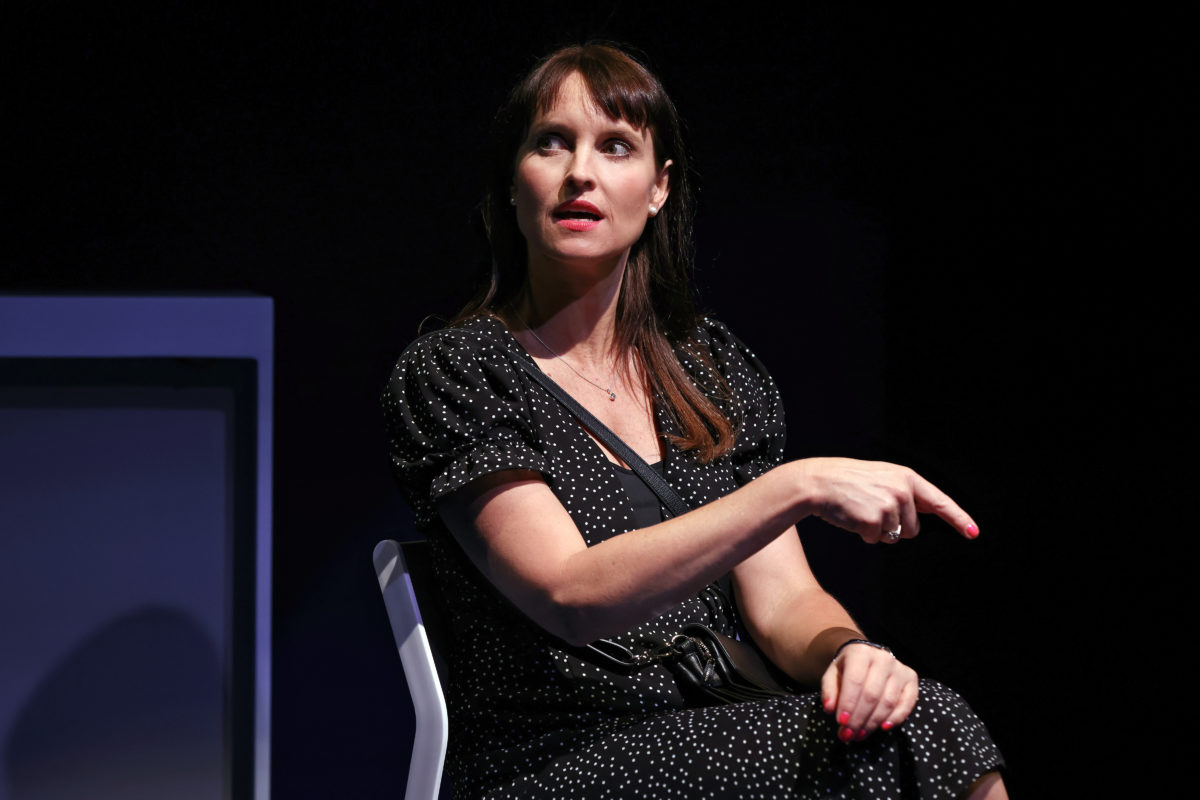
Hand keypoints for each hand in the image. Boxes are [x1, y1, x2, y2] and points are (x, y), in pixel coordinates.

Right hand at [796, 457, 978, 543]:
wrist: (817, 482)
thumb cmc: (847, 481)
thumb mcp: (881, 477)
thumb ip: (905, 492)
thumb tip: (921, 516)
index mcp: (906, 477)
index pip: (940, 501)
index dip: (958, 519)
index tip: (973, 532)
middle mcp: (902, 491)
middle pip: (914, 528)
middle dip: (896, 526)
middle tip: (872, 508)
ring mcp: (889, 506)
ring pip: (895, 536)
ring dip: (879, 530)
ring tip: (860, 510)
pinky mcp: (874, 521)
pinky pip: (876, 539)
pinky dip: (864, 534)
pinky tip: (853, 517)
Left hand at [820, 642, 918, 741]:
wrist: (865, 657)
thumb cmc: (847, 669)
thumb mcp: (832, 675)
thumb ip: (829, 691)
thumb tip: (830, 708)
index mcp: (860, 652)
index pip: (855, 681)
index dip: (848, 704)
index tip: (841, 723)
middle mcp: (883, 658)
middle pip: (872, 694)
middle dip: (859, 718)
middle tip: (848, 735)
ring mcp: (899, 668)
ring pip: (888, 701)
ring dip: (873, 722)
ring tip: (860, 734)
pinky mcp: (911, 678)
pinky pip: (907, 703)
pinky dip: (896, 718)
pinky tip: (883, 728)